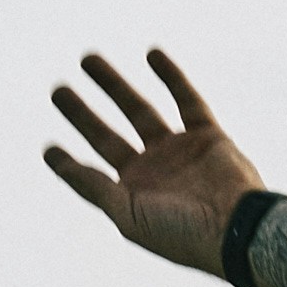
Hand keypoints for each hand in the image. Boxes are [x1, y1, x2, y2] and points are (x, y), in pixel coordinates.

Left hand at [42, 49, 265, 274]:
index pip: (92, 174)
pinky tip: (151, 54)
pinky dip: (172, 76)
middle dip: (82, 114)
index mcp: (134, 197)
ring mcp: (180, 151)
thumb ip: (96, 188)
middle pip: (108, 136)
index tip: (48, 149)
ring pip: (139, 110)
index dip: (69, 163)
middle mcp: (154, 172)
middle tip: (57, 90)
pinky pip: (187, 99)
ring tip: (87, 59)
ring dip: (113, 85)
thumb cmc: (182, 233)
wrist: (239, 229)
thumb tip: (65, 164)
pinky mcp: (208, 135)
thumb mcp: (129, 216)